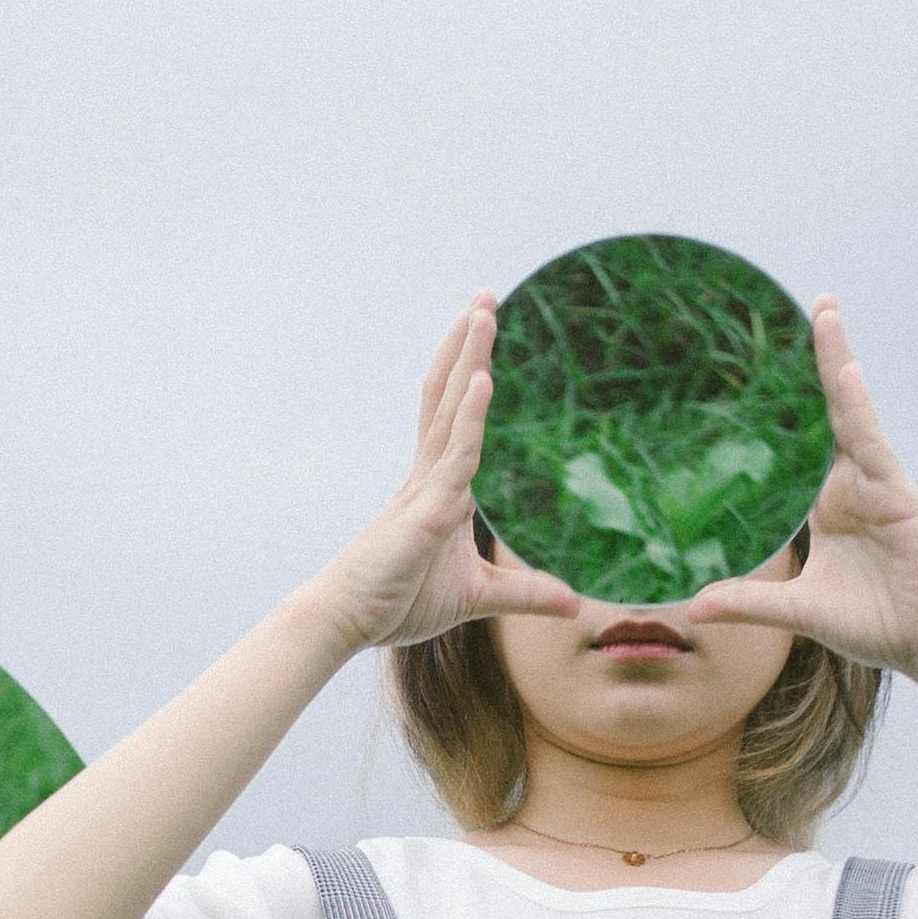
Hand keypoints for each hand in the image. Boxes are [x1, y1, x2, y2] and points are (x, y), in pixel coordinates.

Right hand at [314, 299, 583, 651]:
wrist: (346, 622)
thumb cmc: (398, 601)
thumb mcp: (477, 596)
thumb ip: (523, 592)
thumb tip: (571, 604)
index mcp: (438, 487)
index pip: (453, 417)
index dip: (469, 372)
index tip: (484, 332)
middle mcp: (429, 476)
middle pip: (448, 394)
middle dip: (468, 344)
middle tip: (486, 296)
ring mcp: (426, 489)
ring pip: (449, 410)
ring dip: (469, 358)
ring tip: (483, 311)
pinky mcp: (426, 512)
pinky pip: (454, 458)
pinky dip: (468, 417)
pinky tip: (483, 381)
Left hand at [686, 300, 917, 685]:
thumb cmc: (877, 624)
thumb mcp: (798, 611)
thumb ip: (750, 602)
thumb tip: (694, 606)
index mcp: (824, 504)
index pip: (793, 446)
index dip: (773, 408)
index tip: (747, 370)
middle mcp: (848, 483)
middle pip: (821, 412)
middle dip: (808, 362)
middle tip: (789, 310)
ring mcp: (874, 483)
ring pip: (848, 411)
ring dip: (835, 360)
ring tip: (822, 310)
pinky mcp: (896, 492)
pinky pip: (871, 441)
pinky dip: (857, 406)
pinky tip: (843, 370)